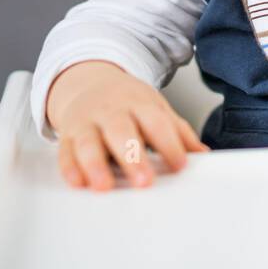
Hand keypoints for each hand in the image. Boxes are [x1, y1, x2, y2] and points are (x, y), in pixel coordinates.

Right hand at [46, 60, 207, 190]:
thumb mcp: (156, 109)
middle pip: (121, 131)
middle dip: (132, 157)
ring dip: (95, 164)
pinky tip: (78, 182)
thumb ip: (178, 132)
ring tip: (104, 186)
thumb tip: (202, 154)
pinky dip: (69, 167)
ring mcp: (87, 122)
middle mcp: (111, 111)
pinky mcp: (67, 135)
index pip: (156, 122)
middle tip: (144, 182)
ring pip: (88, 142)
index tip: (180, 166)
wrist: (90, 82)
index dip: (169, 144)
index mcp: (139, 104)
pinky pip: (65, 151)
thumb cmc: (128, 103)